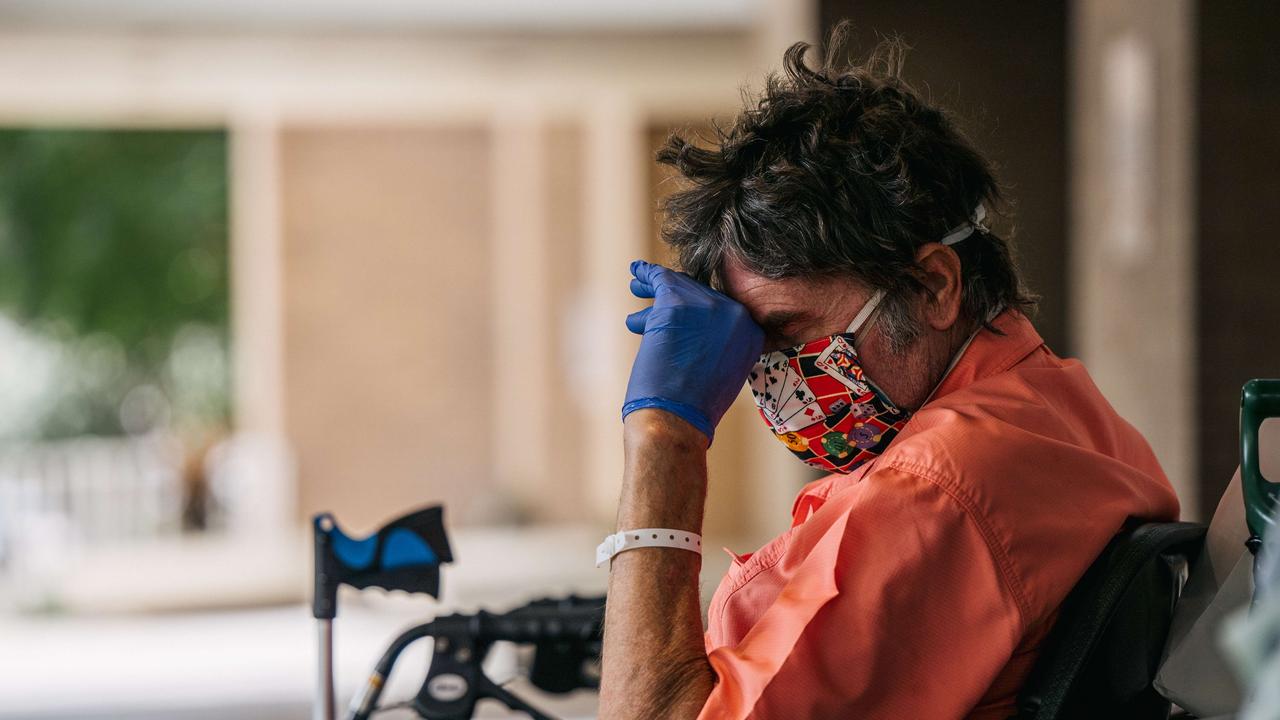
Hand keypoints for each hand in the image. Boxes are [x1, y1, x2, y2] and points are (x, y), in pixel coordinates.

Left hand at [622, 260, 763, 442]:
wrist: (676, 421)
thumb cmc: (692, 409)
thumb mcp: (722, 372)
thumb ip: (716, 344)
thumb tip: (693, 329)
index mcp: (752, 333)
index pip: (723, 308)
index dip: (698, 307)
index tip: (683, 311)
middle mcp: (736, 315)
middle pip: (700, 293)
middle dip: (674, 296)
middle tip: (650, 297)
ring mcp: (708, 306)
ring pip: (679, 286)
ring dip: (655, 288)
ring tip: (636, 288)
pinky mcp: (678, 302)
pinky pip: (659, 279)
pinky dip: (646, 275)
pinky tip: (635, 274)